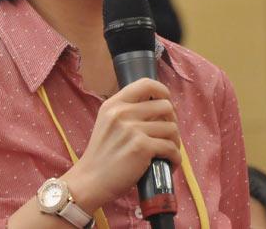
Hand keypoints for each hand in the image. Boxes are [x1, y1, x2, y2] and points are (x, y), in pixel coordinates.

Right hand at [64, 78, 179, 212]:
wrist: (90, 181)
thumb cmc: (101, 155)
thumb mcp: (107, 123)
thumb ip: (126, 112)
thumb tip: (157, 107)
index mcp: (114, 104)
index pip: (146, 83)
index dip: (163, 91)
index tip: (167, 103)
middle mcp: (123, 113)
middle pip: (165, 106)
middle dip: (173, 121)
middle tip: (169, 134)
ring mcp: (132, 129)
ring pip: (171, 128)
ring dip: (175, 142)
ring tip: (169, 151)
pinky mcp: (142, 147)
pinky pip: (171, 148)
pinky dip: (175, 157)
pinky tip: (170, 163)